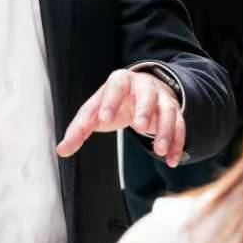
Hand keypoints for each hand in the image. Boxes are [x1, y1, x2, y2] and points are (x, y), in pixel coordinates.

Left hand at [56, 69, 185, 166]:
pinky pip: (180, 126)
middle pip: (147, 94)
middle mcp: (144, 86)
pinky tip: (172, 161)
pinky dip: (178, 143)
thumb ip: (79, 129)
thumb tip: (61, 151)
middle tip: (140, 127)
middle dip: (144, 110)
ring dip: (165, 131)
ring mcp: (161, 98)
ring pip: (168, 111)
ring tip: (159, 151)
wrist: (140, 91)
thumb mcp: (95, 111)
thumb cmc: (113, 103)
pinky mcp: (174, 112)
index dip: (110, 101)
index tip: (104, 119)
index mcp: (120, 81)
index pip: (115, 86)